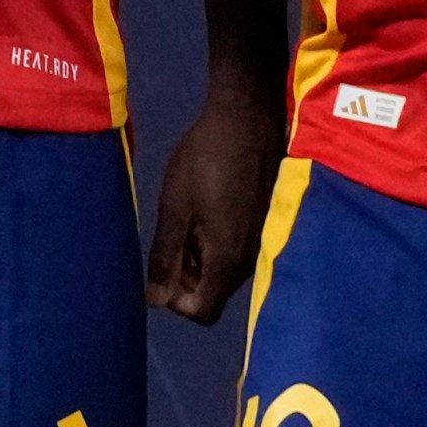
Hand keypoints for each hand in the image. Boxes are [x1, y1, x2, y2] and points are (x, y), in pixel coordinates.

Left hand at [144, 80, 285, 320]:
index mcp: (227, 259)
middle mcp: (252, 257)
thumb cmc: (206, 159)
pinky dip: (223, 236)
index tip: (164, 265)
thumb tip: (155, 300)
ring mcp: (265, 238)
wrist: (250, 115)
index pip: (202, 311)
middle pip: (216, 290)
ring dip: (205, 253)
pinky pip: (242, 246)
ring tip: (193, 213)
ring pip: (228, 268)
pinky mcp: (271, 219)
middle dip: (189, 273)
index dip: (176, 300)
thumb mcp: (174, 207)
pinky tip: (215, 202)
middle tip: (175, 230)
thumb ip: (165, 257)